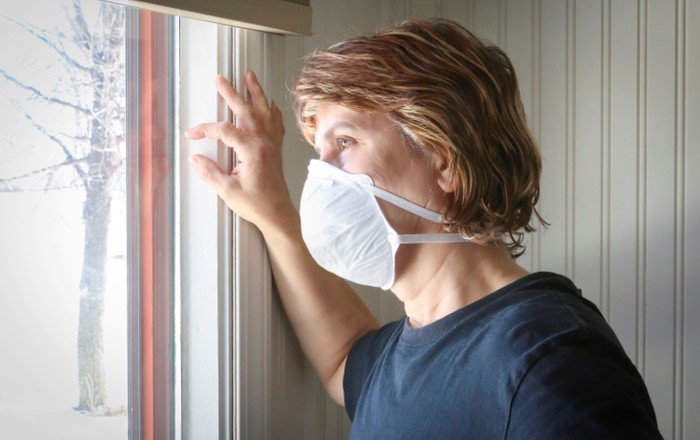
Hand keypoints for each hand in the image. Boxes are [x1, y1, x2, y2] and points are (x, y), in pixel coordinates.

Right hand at [185, 72, 294, 232]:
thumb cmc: (257, 204)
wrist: (278, 213)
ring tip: (250, 76)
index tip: (192, 134)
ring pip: (264, 112)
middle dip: (232, 93)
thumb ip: (210, 173)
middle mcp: (264, 143)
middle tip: (221, 79)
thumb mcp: (228, 191)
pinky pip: (276, 123)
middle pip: (246, 111)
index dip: (206, 130)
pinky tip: (270, 104)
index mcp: (252, 150)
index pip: (224, 131)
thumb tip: (195, 159)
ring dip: (256, 93)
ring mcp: (272, 144)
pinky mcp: (276, 149)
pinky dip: (272, 111)